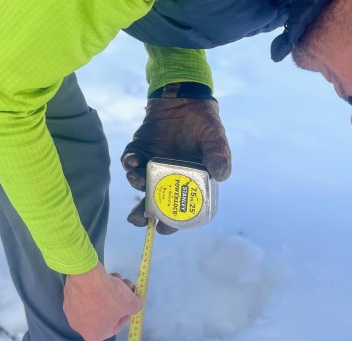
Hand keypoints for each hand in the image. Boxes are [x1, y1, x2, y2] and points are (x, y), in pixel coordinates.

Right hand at [63, 262, 141, 340]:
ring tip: (118, 278)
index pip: (115, 327)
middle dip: (119, 300)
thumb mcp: (132, 304)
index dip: (127, 313)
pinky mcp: (68, 295)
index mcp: (94, 335)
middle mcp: (79, 326)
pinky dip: (97, 287)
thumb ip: (137, 306)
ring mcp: (71, 310)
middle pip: (106, 312)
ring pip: (97, 302)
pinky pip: (86, 294)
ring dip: (110, 291)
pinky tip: (105, 276)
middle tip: (127, 288)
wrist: (86, 276)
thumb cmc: (109, 296)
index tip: (132, 302)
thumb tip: (136, 302)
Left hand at [121, 95, 231, 233]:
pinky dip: (129, 162)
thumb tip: (222, 175)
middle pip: (152, 202)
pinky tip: (132, 160)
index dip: (169, 223)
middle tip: (137, 219)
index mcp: (186, 183)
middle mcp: (166, 178)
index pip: (177, 210)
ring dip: (136, 183)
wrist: (186, 99)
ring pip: (138, 182)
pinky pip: (130, 160)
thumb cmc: (205, 123)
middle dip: (142, 213)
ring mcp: (151, 164)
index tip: (161, 229)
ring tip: (137, 178)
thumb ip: (218, 156)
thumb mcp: (216, 139)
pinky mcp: (139, 150)